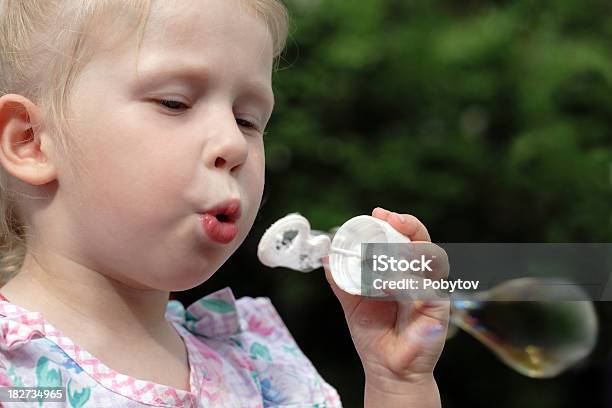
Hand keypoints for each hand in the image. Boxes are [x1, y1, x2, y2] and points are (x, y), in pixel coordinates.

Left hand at [323, 207, 449, 402]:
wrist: (386, 369)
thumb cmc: (374, 334)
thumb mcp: (352, 300)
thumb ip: (342, 279)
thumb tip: (325, 256)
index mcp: (404, 271)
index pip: (407, 238)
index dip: (397, 223)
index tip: (378, 213)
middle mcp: (422, 277)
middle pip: (424, 242)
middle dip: (408, 225)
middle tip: (387, 218)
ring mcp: (433, 292)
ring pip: (430, 260)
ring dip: (408, 250)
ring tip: (386, 249)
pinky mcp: (438, 310)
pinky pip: (428, 289)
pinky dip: (408, 283)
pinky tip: (390, 283)